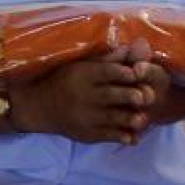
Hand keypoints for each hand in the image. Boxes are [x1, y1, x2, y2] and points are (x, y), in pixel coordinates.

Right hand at [12, 41, 171, 144]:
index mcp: (81, 74)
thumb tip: (133, 47)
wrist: (38, 107)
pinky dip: (123, 137)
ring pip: (113, 117)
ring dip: (131, 118)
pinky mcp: (85, 133)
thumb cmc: (63, 82)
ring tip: (143, 119)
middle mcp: (81, 95)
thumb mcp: (80, 66)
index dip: (125, 72)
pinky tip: (133, 136)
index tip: (138, 73)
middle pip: (112, 95)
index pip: (107, 71)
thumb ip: (108, 60)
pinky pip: (108, 136)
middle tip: (146, 97)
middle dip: (131, 96)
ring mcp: (83, 116)